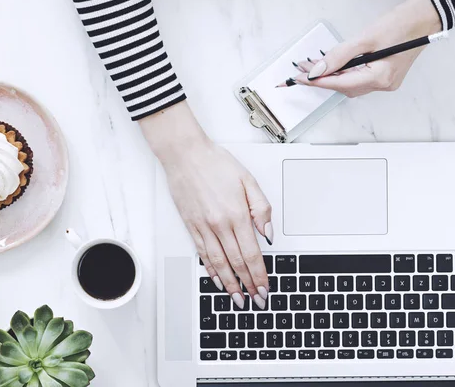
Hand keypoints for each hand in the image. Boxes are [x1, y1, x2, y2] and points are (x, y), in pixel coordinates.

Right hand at [139, 102, 272, 309]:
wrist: (186, 155)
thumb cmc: (216, 163)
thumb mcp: (248, 180)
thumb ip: (261, 208)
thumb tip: (268, 233)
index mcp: (236, 214)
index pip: (251, 254)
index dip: (259, 275)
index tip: (265, 288)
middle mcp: (219, 225)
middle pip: (236, 263)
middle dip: (248, 285)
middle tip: (256, 300)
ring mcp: (203, 227)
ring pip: (219, 264)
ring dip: (230, 285)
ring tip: (237, 299)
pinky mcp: (191, 226)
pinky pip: (203, 254)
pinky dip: (211, 271)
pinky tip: (217, 280)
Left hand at [294, 0, 441, 96]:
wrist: (425, 18)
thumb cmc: (402, 24)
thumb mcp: (365, 38)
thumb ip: (340, 55)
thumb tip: (319, 69)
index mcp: (380, 77)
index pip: (341, 84)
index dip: (318, 81)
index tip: (301, 78)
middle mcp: (384, 85)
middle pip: (344, 87)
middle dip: (323, 79)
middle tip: (303, 70)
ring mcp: (386, 83)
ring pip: (351, 85)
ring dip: (333, 77)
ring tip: (315, 67)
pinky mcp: (386, 78)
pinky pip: (359, 80)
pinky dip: (345, 74)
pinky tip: (334, 67)